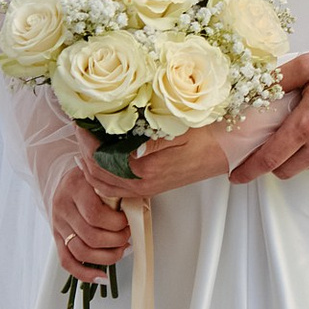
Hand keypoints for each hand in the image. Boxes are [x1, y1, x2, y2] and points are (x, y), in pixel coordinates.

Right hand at [49, 161, 129, 283]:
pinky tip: (101, 277)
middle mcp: (63, 207)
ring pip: (80, 251)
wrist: (67, 179)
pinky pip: (67, 261)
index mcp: (75, 187)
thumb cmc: (91, 177)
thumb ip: (116, 188)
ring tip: (122, 251)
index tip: (128, 222)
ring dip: (106, 257)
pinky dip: (85, 273)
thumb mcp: (103, 174)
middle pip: (90, 235)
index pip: (95, 214)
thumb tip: (138, 209)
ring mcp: (58, 224)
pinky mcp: (57, 238)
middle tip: (128, 236)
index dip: (115, 223)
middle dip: (115, 241)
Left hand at [77, 123, 230, 200]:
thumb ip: (146, 135)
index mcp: (145, 170)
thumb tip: (115, 132)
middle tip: (78, 125)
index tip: (80, 119)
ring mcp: (145, 188)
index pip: (101, 158)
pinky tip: (102, 157)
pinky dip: (101, 173)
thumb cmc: (210, 138)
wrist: (229, 152)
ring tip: (86, 139)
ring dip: (90, 163)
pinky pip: (115, 186)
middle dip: (83, 150)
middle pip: (96, 174)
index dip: (86, 139)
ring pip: (102, 184)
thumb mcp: (179, 129)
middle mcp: (141, 184)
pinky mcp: (150, 187)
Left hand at [230, 40, 308, 182]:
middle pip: (285, 170)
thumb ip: (280, 77)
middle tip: (264, 145)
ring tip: (296, 130)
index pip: (270, 157)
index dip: (249, 169)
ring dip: (294, 157)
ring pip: (305, 166)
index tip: (237, 174)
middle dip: (270, 163)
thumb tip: (257, 87)